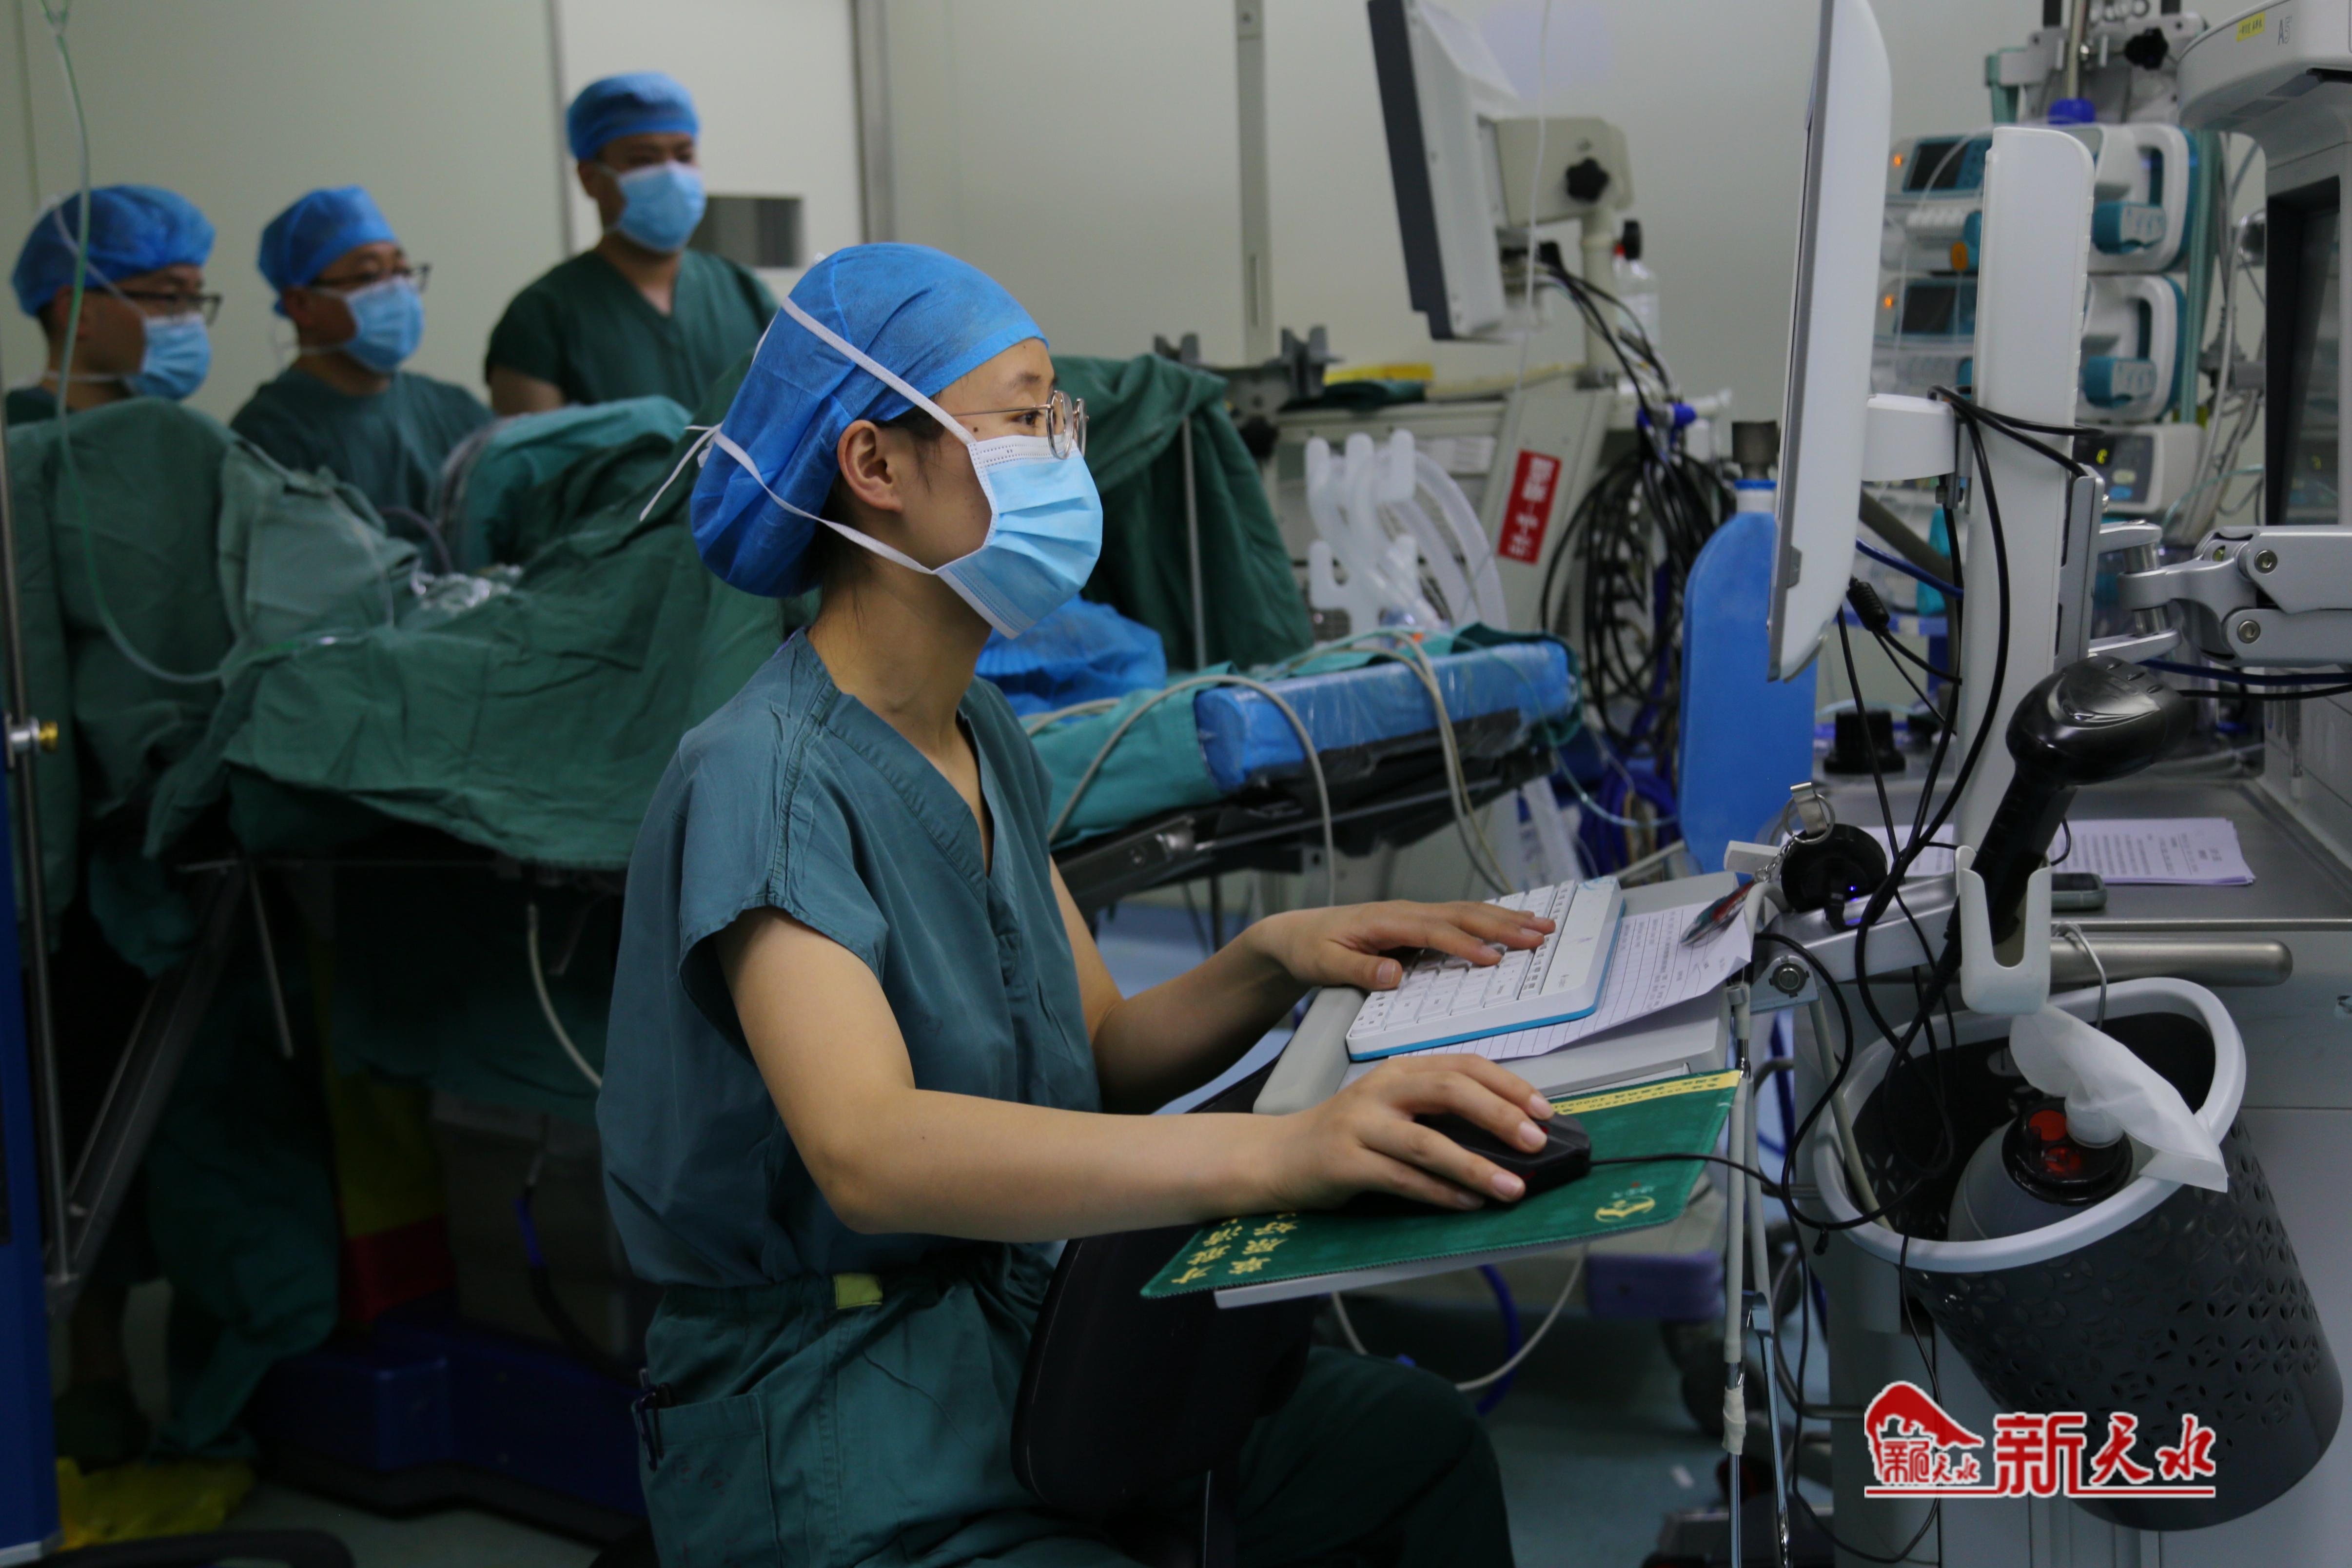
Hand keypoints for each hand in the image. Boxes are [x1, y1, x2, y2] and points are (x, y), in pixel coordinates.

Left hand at [1243, 899, 1552, 993]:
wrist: (1296, 934)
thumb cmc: (1310, 948)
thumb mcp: (1325, 963)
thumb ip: (1359, 969)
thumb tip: (1395, 974)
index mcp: (1385, 920)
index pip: (1433, 931)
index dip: (1465, 944)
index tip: (1494, 958)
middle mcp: (1405, 912)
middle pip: (1462, 915)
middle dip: (1503, 924)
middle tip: (1540, 934)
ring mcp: (1414, 914)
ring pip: (1467, 912)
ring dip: (1506, 918)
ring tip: (1542, 925)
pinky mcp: (1418, 923)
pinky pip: (1461, 918)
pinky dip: (1491, 919)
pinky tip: (1514, 921)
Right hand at [1260, 1055, 1555, 1210]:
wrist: (1277, 1156)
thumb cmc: (1346, 1135)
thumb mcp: (1392, 1107)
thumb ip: (1438, 1111)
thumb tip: (1509, 1134)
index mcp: (1400, 1071)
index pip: (1463, 1065)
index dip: (1508, 1085)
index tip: (1545, 1110)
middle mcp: (1380, 1090)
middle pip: (1449, 1091)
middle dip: (1499, 1116)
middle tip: (1536, 1142)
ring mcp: (1360, 1125)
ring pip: (1428, 1142)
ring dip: (1476, 1166)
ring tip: (1512, 1188)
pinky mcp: (1344, 1163)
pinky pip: (1402, 1179)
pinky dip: (1440, 1193)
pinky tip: (1468, 1204)